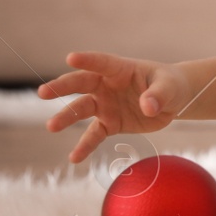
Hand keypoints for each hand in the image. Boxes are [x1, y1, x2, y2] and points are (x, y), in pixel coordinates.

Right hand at [37, 51, 191, 163]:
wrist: (173, 101)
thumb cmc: (170, 85)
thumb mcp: (169, 87)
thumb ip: (158, 95)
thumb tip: (147, 107)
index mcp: (120, 69)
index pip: (101, 62)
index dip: (87, 60)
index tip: (71, 58)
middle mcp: (106, 86)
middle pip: (80, 84)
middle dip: (61, 87)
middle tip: (42, 93)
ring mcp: (105, 105)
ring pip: (81, 110)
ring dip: (66, 118)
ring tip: (51, 126)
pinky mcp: (109, 124)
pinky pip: (94, 135)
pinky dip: (85, 146)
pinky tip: (74, 158)